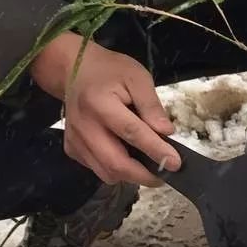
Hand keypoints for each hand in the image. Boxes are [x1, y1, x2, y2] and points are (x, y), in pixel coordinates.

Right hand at [30, 33, 180, 186]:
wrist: (77, 71)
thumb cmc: (110, 71)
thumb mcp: (138, 78)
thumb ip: (152, 105)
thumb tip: (166, 132)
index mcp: (99, 103)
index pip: (131, 133)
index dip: (155, 150)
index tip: (175, 163)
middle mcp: (83, 126)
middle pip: (115, 163)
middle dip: (143, 175)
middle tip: (165, 174)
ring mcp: (75, 140)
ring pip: (106, 173)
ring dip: (131, 175)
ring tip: (148, 163)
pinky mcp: (72, 149)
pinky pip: (97, 169)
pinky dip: (116, 169)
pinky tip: (126, 154)